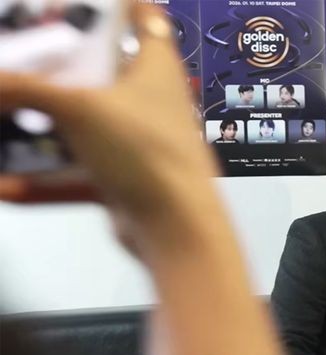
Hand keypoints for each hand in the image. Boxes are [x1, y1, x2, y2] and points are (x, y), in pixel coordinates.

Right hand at [0, 3, 220, 255]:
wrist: (177, 228)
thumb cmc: (145, 151)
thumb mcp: (79, 109)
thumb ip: (26, 90)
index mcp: (155, 66)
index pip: (145, 18)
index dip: (118, 5)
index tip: (75, 3)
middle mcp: (149, 100)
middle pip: (98, 72)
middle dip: (54, 70)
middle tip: (18, 63)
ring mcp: (137, 142)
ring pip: (79, 127)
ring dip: (36, 131)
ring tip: (5, 123)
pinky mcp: (124, 179)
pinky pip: (74, 173)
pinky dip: (42, 180)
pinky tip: (8, 187)